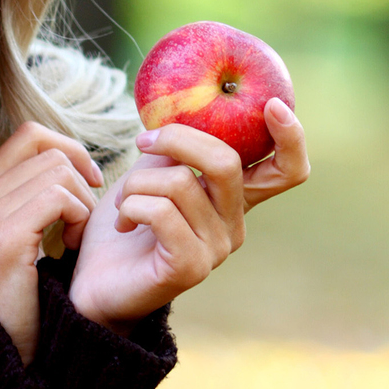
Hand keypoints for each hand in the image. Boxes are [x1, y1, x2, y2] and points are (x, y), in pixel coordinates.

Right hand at [0, 121, 103, 363]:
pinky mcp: (4, 238)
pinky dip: (79, 217)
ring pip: (58, 171)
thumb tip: (74, 159)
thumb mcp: (18, 235)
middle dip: (80, 180)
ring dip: (82, 203)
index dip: (68, 149)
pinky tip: (72, 245)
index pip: (30, 135)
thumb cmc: (18, 293)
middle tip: (82, 221)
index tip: (89, 182)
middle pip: (48, 150)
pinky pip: (59, 198)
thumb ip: (32, 196)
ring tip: (75, 238)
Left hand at [69, 97, 308, 333]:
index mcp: (232, 198)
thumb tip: (187, 115)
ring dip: (136, 183)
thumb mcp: (150, 174)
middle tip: (143, 141)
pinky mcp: (191, 268)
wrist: (97, 284)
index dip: (291, 138)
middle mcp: (234, 224)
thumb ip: (175, 150)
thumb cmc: (124, 225)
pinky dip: (131, 207)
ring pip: (180, 184)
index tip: (272, 105)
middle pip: (226, 162)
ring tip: (122, 202)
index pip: (288, 171)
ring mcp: (216, 249)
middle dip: (178, 139)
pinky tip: (123, 223)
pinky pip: (161, 213)